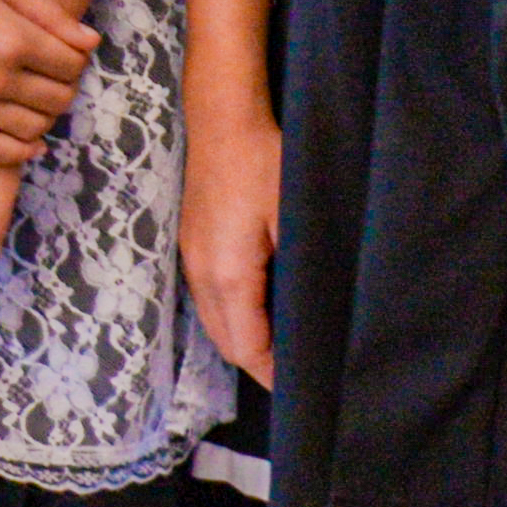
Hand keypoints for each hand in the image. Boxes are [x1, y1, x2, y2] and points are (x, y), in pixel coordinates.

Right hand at [0, 0, 99, 164]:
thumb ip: (50, 14)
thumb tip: (91, 44)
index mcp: (11, 37)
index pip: (72, 66)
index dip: (77, 61)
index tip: (66, 54)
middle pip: (58, 99)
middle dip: (65, 87)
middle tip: (52, 76)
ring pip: (32, 128)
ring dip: (46, 117)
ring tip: (37, 100)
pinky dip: (17, 153)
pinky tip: (30, 146)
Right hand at [180, 86, 278, 382]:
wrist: (222, 119)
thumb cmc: (265, 163)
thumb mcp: (295, 218)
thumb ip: (300, 273)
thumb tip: (315, 316)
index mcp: (228, 276)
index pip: (248, 348)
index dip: (274, 374)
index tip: (303, 387)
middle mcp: (202, 276)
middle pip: (227, 344)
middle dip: (260, 365)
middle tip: (298, 374)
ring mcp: (191, 260)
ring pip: (216, 324)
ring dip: (246, 341)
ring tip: (283, 349)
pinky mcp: (192, 245)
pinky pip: (210, 300)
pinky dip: (234, 318)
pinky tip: (261, 310)